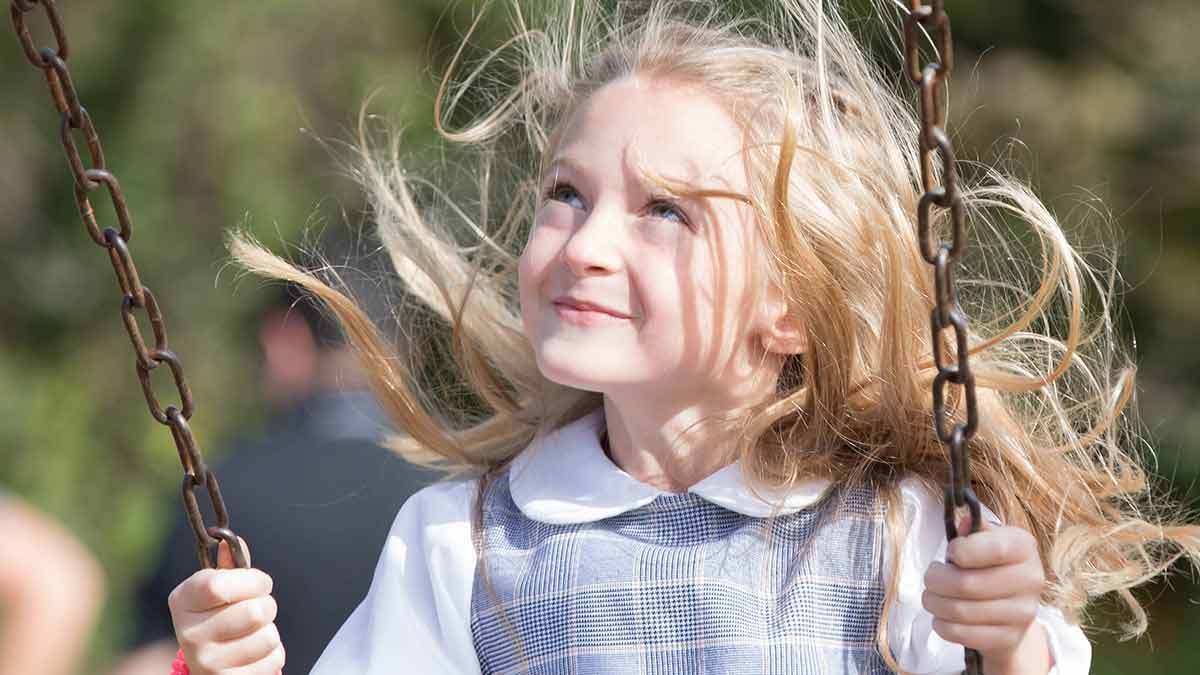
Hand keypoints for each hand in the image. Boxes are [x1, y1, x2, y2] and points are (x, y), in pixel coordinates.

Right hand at [167, 539, 284, 674]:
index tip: (260, 583)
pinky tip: (254, 654)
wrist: (210, 665)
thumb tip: (231, 542)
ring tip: (253, 633)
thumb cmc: (218, 619)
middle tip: (257, 610)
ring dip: (270, 632)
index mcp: (183, 600)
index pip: (221, 584)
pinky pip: (273, 659)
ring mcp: (206, 661)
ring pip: (268, 636)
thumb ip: (229, 566)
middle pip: (255, 611)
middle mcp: (189, 633)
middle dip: (267, 606)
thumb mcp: (218, 589)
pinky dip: (273, 654)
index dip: (252, 580)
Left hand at [922, 515, 1051, 673]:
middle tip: (930, 578)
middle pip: (967, 583)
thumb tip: (965, 521)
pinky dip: (941, 625)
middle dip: (935, 580)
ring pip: (960, 610)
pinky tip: (941, 616)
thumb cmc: (989, 564)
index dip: (960, 550)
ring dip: (934, 602)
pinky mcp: (1009, 638)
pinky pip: (961, 634)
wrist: (1011, 607)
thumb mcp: (984, 540)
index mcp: (1024, 548)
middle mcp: (1031, 580)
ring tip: (931, 596)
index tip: (950, 552)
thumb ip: (973, 531)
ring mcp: (1023, 613)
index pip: (993, 549)